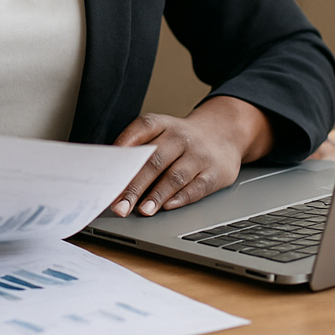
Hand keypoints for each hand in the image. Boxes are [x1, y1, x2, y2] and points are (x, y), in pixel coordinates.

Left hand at [109, 97, 273, 217]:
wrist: (224, 132)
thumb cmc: (181, 139)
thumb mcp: (161, 132)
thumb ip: (139, 147)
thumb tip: (112, 173)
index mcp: (163, 124)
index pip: (142, 129)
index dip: (124, 146)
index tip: (110, 169)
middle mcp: (181, 137)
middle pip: (154, 161)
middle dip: (134, 185)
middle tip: (120, 205)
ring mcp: (199, 155)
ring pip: (175, 176)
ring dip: (157, 195)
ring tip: (142, 210)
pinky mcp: (215, 172)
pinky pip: (198, 187)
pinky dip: (182, 198)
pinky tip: (168, 206)